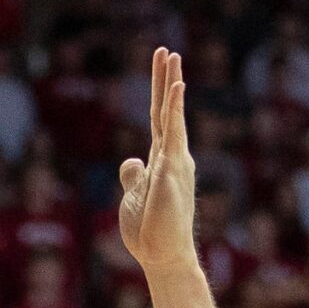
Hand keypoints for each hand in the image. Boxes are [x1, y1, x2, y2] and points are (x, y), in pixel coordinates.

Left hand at [118, 49, 197, 278]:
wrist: (161, 256)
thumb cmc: (149, 231)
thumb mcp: (133, 195)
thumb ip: (134, 174)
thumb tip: (132, 161)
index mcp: (162, 161)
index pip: (158, 119)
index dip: (159, 92)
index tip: (162, 66)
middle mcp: (172, 157)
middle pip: (166, 110)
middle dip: (166, 79)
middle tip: (167, 51)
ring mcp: (174, 162)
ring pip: (172, 115)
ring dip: (171, 84)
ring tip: (172, 57)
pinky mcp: (171, 170)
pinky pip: (173, 132)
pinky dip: (175, 108)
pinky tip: (177, 87)